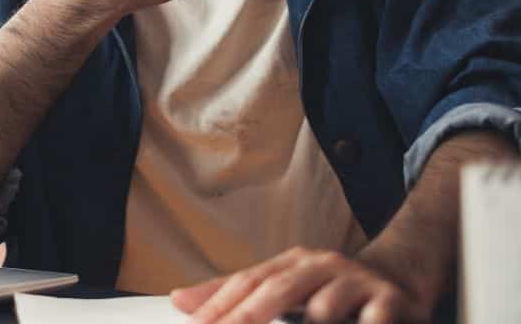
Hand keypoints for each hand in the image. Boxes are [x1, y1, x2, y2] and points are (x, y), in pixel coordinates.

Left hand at [169, 246, 431, 323]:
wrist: (400, 277)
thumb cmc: (330, 289)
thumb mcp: (285, 284)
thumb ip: (237, 295)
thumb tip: (180, 300)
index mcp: (292, 262)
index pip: (248, 282)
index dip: (219, 304)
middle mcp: (321, 266)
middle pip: (278, 290)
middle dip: (247, 317)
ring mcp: (356, 283)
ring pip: (323, 310)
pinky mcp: (391, 302)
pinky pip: (369, 322)